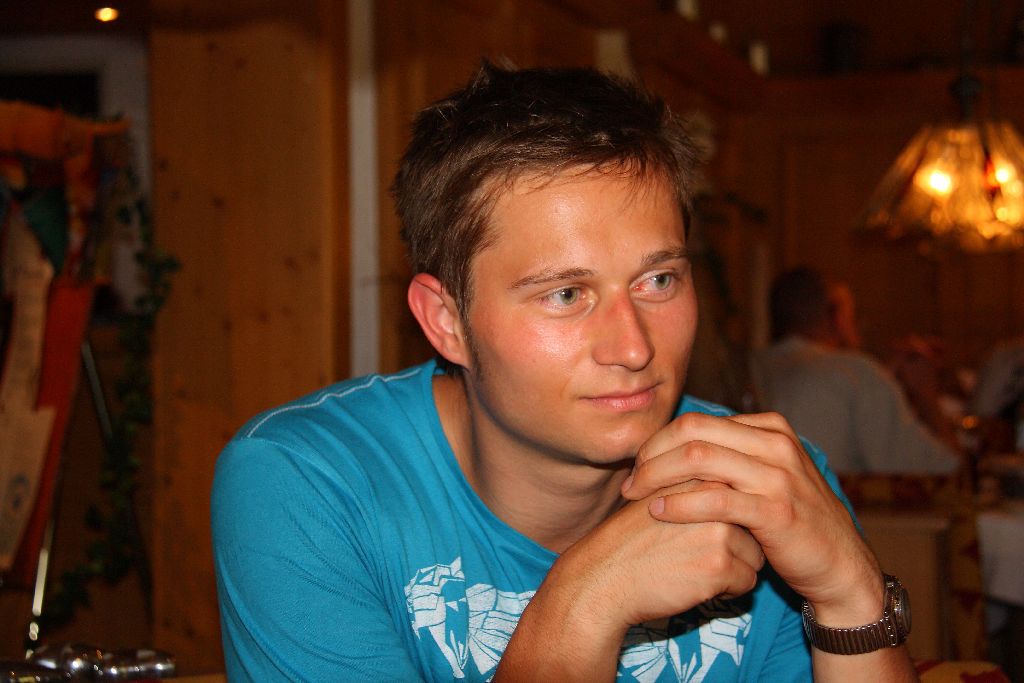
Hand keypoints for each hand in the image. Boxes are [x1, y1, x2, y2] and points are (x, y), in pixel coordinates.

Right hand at [556, 479, 765, 628]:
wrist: (603, 575)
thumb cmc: (631, 539)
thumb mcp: (661, 494)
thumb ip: (699, 486)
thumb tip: (740, 489)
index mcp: (701, 473)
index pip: (742, 495)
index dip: (727, 518)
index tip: (700, 530)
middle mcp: (715, 496)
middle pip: (754, 525)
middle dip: (736, 543)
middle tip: (695, 551)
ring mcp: (719, 530)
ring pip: (755, 556)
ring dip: (733, 568)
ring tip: (694, 568)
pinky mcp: (719, 564)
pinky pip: (747, 583)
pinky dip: (727, 591)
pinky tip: (695, 584)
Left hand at [621, 411, 882, 624]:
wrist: (839, 565)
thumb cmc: (791, 523)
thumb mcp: (763, 477)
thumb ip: (729, 458)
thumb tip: (673, 448)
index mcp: (769, 429)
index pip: (697, 422)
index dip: (658, 441)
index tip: (636, 466)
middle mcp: (775, 444)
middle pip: (692, 433)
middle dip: (651, 455)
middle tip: (629, 481)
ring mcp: (778, 475)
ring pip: (699, 459)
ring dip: (657, 476)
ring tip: (634, 495)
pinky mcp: (776, 510)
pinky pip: (715, 498)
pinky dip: (680, 502)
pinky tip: (659, 511)